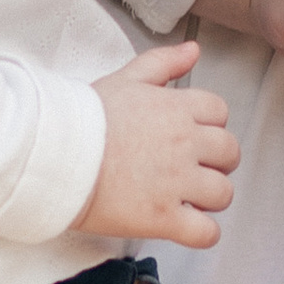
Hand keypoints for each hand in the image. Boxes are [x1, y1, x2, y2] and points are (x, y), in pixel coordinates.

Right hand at [83, 40, 239, 243]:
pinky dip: (202, 233)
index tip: (190, 137)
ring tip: (186, 198)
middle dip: (216, 161)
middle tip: (191, 169)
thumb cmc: (82, 120)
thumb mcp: (125, 80)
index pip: (220, 113)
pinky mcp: (164, 218)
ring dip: (210, 198)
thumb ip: (163, 63)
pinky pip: (206, 233)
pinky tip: (185, 225)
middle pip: (229, 153)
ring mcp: (176, 183)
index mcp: (176, 108)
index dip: (209, 125)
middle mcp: (184, 144)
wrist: (53, 156)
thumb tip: (193, 50)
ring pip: (223, 193)